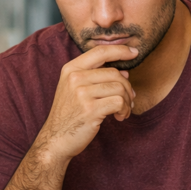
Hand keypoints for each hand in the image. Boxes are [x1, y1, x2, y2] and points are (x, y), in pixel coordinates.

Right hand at [35, 45, 137, 162]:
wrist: (56, 139)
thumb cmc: (69, 115)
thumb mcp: (74, 90)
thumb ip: (96, 78)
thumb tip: (124, 72)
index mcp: (71, 69)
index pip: (100, 52)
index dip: (120, 50)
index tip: (134, 52)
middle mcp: (75, 78)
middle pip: (114, 73)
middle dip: (127, 87)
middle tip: (128, 100)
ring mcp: (82, 93)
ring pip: (119, 88)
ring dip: (126, 101)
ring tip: (122, 111)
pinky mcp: (90, 109)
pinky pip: (119, 102)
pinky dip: (124, 110)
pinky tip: (119, 117)